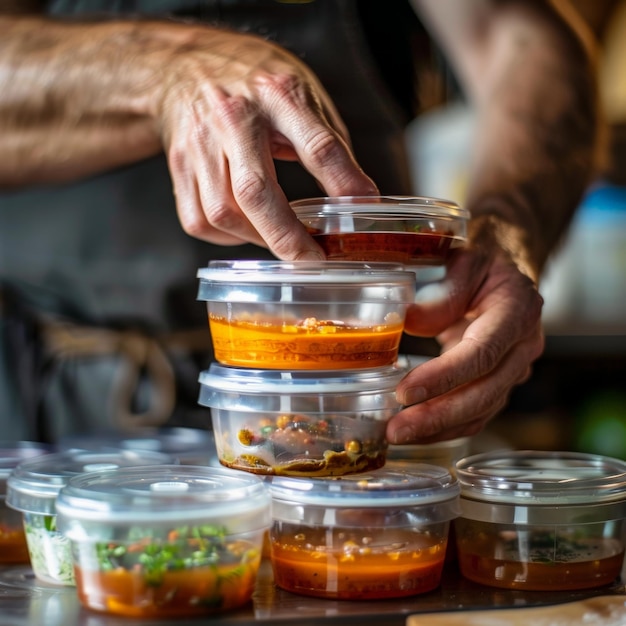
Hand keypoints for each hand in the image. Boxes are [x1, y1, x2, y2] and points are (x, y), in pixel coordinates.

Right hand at [156, 26, 377, 258]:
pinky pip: (199, 220)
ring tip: (280, 237)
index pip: (316, 146)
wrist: (183, 66)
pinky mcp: (178, 166)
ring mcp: (198, 143)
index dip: (343, 184)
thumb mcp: (301, 92)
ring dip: (257, 237)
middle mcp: (232, 118)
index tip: (362, 210)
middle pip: (255, 191)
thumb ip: (328, 142)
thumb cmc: (252, 81)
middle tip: (312, 259)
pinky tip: (246, 226)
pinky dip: (227, 236)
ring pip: (223, 213)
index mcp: (276, 95)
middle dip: (286, 236)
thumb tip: (356, 195)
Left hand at [387, 242, 544, 443]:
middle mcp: (523, 346)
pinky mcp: (500, 385)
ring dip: (439, 428)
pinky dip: (446, 428)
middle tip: (395, 429)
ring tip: (397, 435)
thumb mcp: (464, 262)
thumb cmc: (481, 267)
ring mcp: (515, 370)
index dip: (444, 376)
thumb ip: (442, 292)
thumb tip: (410, 320)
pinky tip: (416, 433)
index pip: (482, 353)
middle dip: (437, 415)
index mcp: (518, 310)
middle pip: (484, 392)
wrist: (504, 278)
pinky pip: (477, 415)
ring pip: (481, 411)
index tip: (405, 392)